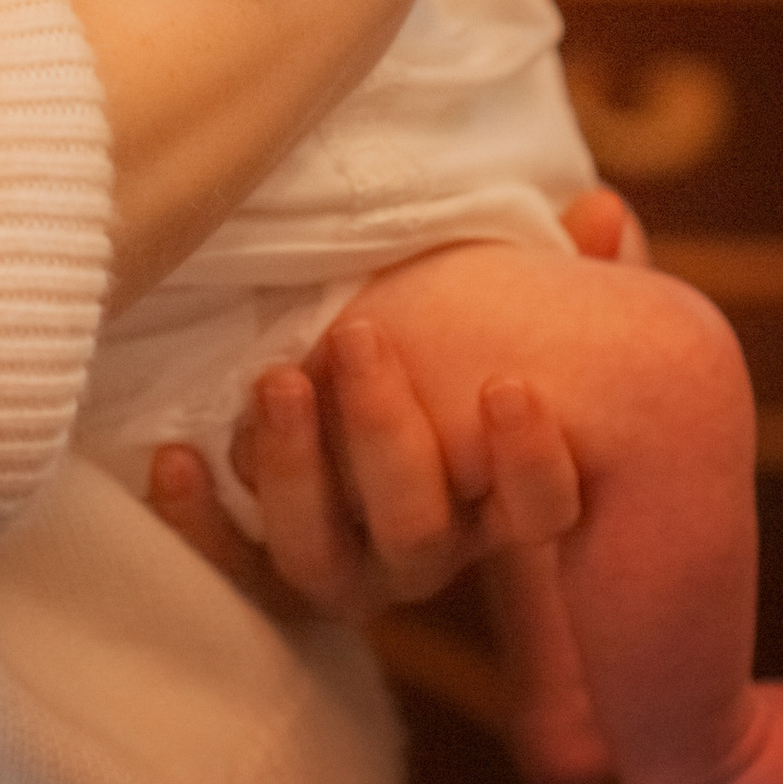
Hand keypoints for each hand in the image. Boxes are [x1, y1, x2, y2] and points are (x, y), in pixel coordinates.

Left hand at [147, 190, 641, 608]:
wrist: (343, 433)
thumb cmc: (451, 351)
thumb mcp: (508, 310)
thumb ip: (565, 271)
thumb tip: (603, 210)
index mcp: (493, 500)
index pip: (536, 512)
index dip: (529, 466)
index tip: (509, 386)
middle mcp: (425, 552)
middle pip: (414, 531)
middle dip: (384, 435)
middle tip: (358, 333)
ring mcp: (343, 570)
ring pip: (319, 562)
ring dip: (295, 471)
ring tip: (277, 380)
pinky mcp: (262, 574)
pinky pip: (231, 573)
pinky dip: (201, 524)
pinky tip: (179, 456)